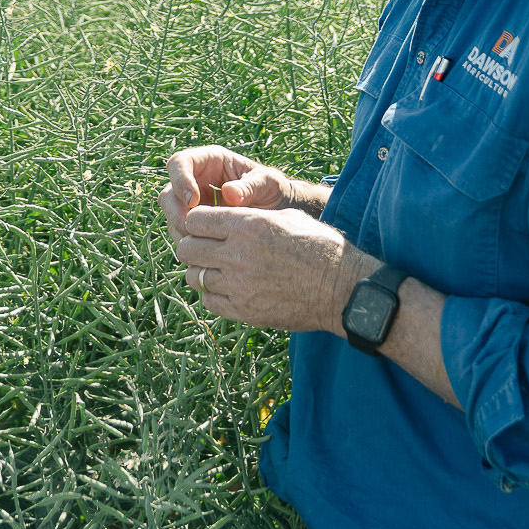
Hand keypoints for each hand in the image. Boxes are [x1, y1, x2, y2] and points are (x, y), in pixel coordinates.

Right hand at [159, 146, 317, 236]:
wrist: (278, 213)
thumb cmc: (273, 190)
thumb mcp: (268, 183)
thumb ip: (250, 186)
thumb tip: (229, 194)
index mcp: (210, 161)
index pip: (180, 163)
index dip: (180, 180)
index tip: (194, 201)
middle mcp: (196, 180)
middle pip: (168, 193)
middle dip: (175, 211)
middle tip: (191, 228)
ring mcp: (192, 204)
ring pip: (171, 216)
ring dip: (180, 230)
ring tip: (202, 243)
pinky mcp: (195, 224)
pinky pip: (181, 234)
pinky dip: (189, 243)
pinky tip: (206, 251)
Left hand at [171, 204, 373, 334]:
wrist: (341, 288)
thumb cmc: (319, 247)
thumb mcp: (285, 218)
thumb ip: (249, 219)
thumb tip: (226, 220)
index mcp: (247, 225)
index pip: (195, 219)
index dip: (195, 222)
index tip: (203, 226)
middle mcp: (237, 254)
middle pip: (186, 248)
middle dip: (191, 246)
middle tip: (203, 248)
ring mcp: (238, 285)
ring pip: (193, 277)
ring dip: (200, 271)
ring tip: (217, 270)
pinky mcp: (244, 311)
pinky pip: (209, 302)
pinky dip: (213, 295)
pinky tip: (228, 289)